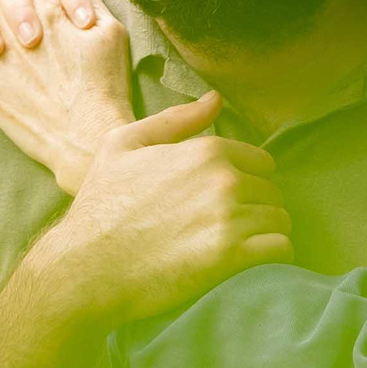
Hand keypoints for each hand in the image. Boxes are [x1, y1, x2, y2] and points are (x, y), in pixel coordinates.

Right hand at [25, 93, 292, 325]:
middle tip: (230, 230)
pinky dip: (273, 258)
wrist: (86, 267)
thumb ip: (175, 120)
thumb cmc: (101, 205)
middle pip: (272, 193)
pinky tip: (252, 264)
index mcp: (207, 151)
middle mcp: (225, 180)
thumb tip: (215, 99)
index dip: (247, 182)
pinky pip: (281, 249)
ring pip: (280, 221)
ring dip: (266, 234)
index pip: (261, 163)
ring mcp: (230, 218)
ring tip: (240, 248)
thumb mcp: (123, 145)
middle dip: (257, 209)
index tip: (227, 203)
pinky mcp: (232, 257)